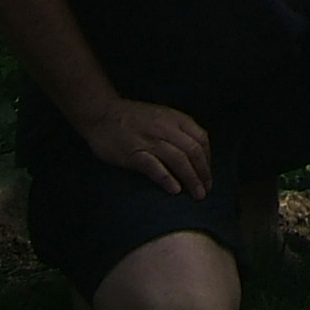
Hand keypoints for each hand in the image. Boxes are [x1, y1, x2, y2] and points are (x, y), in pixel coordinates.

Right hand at [82, 96, 213, 197]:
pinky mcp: (133, 152)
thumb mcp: (161, 116)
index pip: (201, 139)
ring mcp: (150, 140)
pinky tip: (175, 190)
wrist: (101, 114)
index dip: (208, 159)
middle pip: (193, 151)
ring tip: (197, 195)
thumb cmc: (133, 118)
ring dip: (191, 178)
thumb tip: (194, 153)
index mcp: (175, 118)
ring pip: (178, 159)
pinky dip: (167, 178)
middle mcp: (166, 128)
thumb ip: (178, 130)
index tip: (207, 175)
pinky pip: (154, 166)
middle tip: (205, 190)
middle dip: (203, 172)